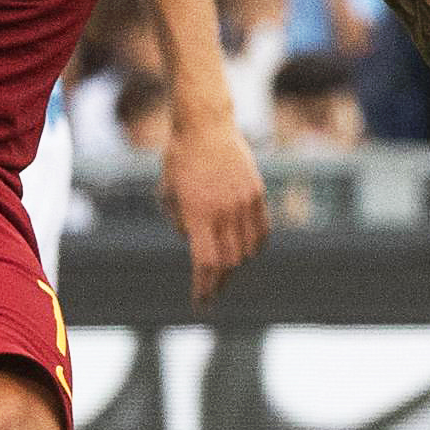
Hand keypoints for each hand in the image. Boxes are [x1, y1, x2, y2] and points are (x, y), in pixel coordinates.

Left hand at [160, 106, 269, 303]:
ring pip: (247, 250)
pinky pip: (262, 231)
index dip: (204, 287)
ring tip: (226, 272)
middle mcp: (224, 210)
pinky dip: (255, 246)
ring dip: (236, 265)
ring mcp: (244, 201)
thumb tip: (195, 244)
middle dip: (219, 282)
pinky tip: (246, 253)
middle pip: (229, 261)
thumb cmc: (178, 160)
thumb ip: (179, 223)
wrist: (204, 126)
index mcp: (198, 213)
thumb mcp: (167, 194)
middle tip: (211, 293)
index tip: (200, 303)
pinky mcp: (257, 193)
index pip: (206, 263)